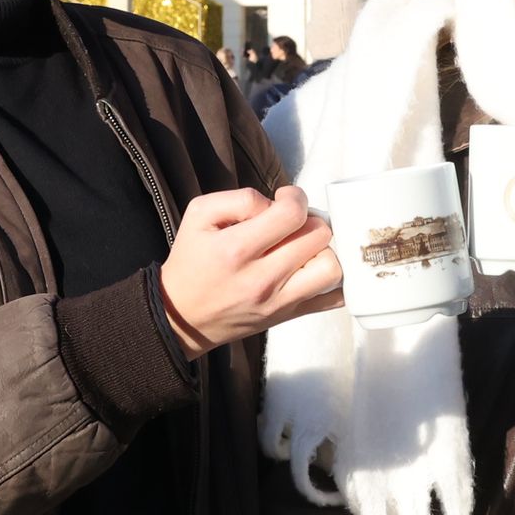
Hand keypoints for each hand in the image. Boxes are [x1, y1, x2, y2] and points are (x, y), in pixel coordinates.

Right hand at [159, 186, 341, 353]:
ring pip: (332, 269)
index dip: (295, 197)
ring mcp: (278, 302)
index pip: (292, 214)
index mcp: (237, 249)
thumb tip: (275, 204)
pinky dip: (333, 282)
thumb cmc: (191, 260)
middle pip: (319, 236)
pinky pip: (332, 300)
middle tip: (293, 223)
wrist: (181, 317)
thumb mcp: (199, 215)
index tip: (284, 199)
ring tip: (304, 247)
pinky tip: (312, 269)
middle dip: (311, 220)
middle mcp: (262, 279)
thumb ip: (240, 199)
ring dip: (324, 251)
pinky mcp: (288, 316)